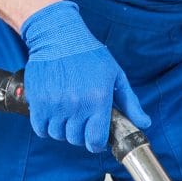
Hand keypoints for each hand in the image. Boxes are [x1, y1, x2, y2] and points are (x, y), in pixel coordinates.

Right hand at [19, 2, 150, 152]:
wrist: (59, 36)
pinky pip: (41, 129)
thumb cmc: (89, 55)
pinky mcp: (38, 101)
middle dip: (80, 135)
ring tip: (66, 115)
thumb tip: (144, 124)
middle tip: (81, 121)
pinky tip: (52, 114)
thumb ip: (130, 103)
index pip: (95, 140)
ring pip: (58, 135)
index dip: (96, 144)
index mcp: (99, 99)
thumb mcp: (116, 75)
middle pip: (75, 139)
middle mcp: (76, 105)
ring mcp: (55, 104)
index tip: (95, 139)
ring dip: (62, 130)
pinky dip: (45, 126)